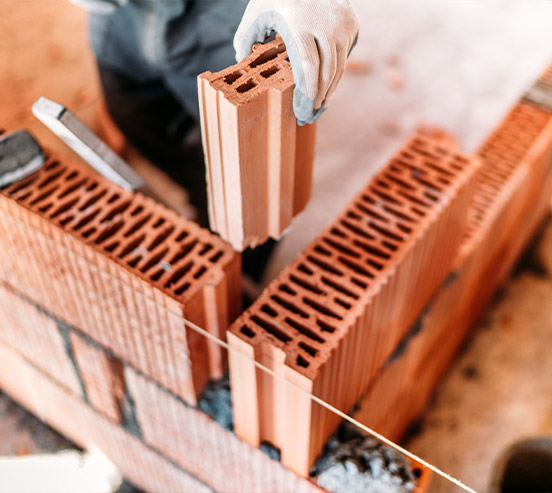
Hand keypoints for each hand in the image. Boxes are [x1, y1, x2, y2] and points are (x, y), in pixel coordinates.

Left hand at [234, 0, 358, 124]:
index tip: (301, 113)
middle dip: (317, 101)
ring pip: (339, 70)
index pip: (308, 68)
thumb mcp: (257, 9)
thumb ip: (245, 36)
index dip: (306, 94)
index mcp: (300, 24)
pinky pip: (345, 58)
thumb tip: (241, 61)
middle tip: (307, 118)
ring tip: (317, 109)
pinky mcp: (352, 25)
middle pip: (325, 74)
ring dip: (328, 93)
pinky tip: (325, 90)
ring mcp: (342, 25)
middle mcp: (325, 25)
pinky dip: (335, 76)